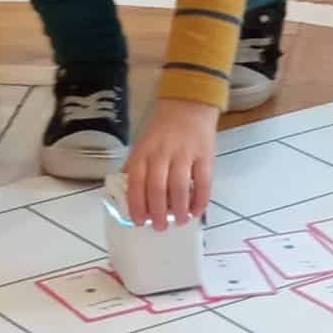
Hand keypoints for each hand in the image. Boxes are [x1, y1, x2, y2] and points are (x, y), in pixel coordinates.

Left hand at [122, 98, 217, 230]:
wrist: (188, 105)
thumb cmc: (162, 130)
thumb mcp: (142, 145)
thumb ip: (135, 168)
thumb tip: (126, 196)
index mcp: (143, 152)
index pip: (136, 182)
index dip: (137, 205)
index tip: (139, 222)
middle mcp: (162, 154)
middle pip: (157, 188)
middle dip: (158, 213)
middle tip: (159, 227)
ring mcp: (184, 154)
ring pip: (179, 187)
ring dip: (179, 209)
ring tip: (179, 221)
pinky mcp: (205, 155)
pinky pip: (203, 182)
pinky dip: (200, 200)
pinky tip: (196, 211)